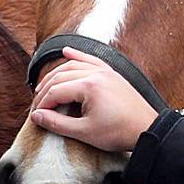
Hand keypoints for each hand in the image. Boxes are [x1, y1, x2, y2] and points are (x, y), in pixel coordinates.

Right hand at [29, 49, 157, 154]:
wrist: (147, 130)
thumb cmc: (118, 132)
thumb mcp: (84, 132)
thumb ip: (56, 123)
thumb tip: (36, 116)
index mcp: (89, 86)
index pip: (55, 91)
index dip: (42, 104)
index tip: (36, 117)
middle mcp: (96, 74)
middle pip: (60, 76)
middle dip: (45, 91)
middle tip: (37, 106)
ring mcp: (105, 72)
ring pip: (73, 66)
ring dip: (55, 74)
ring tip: (43, 87)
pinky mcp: (112, 75)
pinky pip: (91, 60)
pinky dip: (77, 55)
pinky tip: (66, 51)